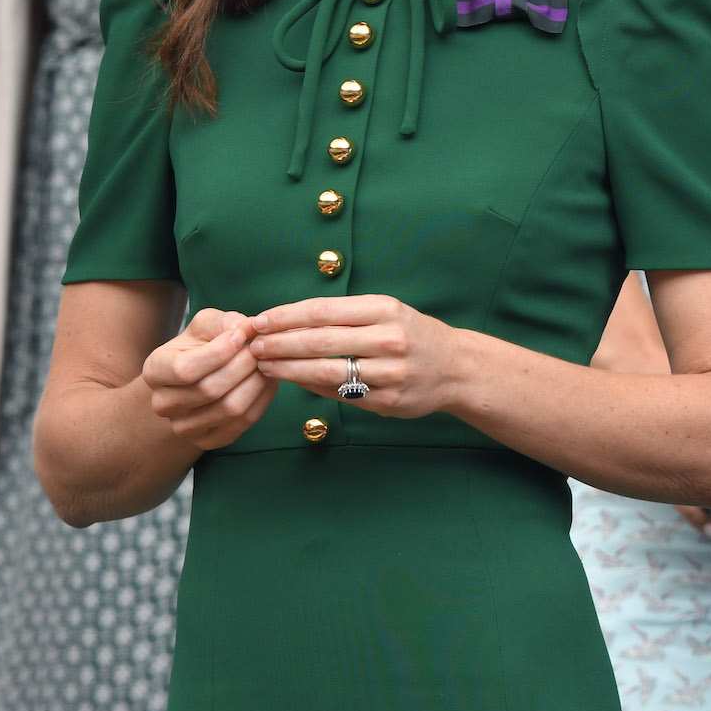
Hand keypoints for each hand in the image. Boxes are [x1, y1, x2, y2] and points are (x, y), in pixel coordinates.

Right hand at [142, 307, 276, 449]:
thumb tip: (243, 326)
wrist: (196, 381)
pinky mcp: (208, 440)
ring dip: (256, 382)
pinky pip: (243, 423)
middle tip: (261, 349)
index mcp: (155, 371)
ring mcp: (183, 427)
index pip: (184, 369)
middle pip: (210, 389)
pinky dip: (262, 399)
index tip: (242, 335)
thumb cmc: (200, 348)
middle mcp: (163, 403)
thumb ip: (220, 322)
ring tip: (266, 362)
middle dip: (244, 365)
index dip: (219, 352)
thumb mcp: (204, 326)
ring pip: (230, 408)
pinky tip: (267, 381)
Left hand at [247, 295, 471, 417]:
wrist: (457, 367)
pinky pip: (340, 394)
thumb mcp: (387, 312)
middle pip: (320, 341)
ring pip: (326, 371)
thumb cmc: (413, 334)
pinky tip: (294, 380)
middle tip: (254, 345)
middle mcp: (389, 338)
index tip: (259, 320)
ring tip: (264, 365)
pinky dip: (312, 387)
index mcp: (385, 310)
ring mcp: (390, 372)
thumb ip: (344, 317)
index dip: (286, 317)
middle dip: (280, 343)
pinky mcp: (388, 400)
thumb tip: (288, 324)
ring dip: (288, 369)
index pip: (323, 311)